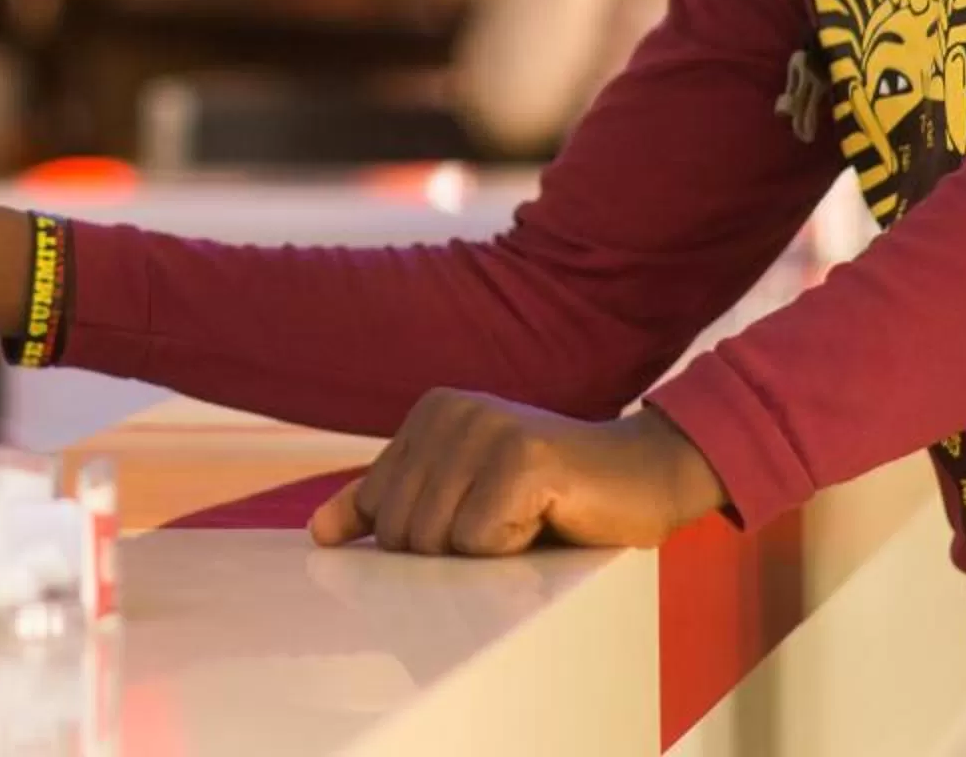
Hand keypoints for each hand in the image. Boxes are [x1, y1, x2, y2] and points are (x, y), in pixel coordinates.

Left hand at [307, 392, 726, 555]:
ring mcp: (487, 430)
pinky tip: (548, 521)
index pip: (379, 507)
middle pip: (404, 532)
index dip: (418, 540)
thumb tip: (319, 532)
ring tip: (528, 521)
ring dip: (487, 554)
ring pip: (438, 541)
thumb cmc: (554, 496)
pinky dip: (515, 550)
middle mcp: (452, 411)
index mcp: (430, 414)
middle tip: (508, 528)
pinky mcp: (523, 459)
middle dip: (454, 555)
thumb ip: (394, 505)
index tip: (473, 525)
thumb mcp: (463, 494)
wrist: (646, 476)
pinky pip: (480, 541)